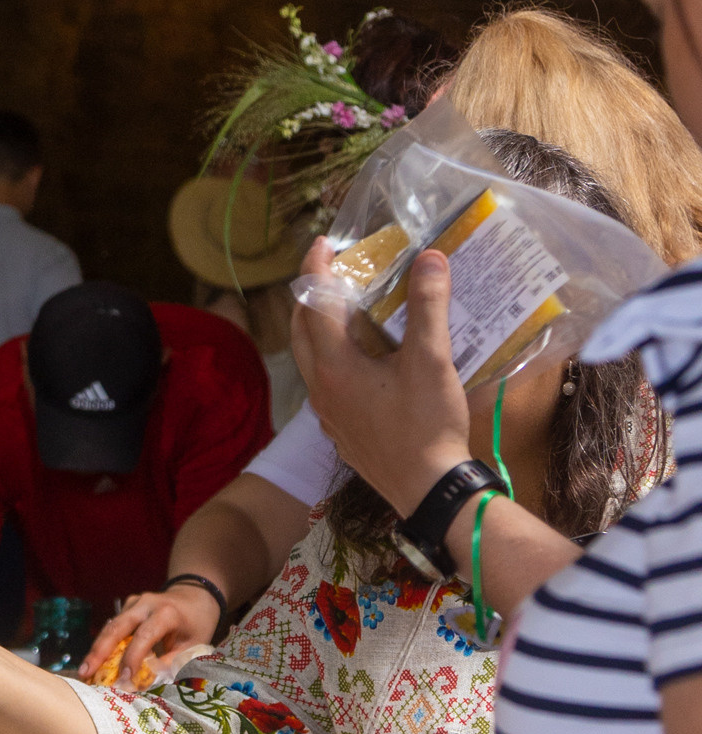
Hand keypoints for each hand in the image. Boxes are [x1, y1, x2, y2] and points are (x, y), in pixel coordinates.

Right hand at [81, 587, 221, 687]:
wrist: (196, 595)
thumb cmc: (197, 624)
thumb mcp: (192, 646)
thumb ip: (169, 663)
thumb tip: (144, 685)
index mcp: (166, 612)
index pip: (144, 636)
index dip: (132, 658)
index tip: (123, 680)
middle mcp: (146, 604)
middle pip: (117, 627)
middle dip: (99, 652)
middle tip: (85, 673)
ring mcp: (134, 603)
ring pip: (110, 627)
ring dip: (97, 650)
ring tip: (84, 672)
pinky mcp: (127, 607)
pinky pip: (113, 627)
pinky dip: (104, 645)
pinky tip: (95, 662)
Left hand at [291, 240, 469, 514]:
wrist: (428, 490)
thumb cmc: (427, 425)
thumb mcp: (431, 360)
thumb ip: (428, 306)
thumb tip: (430, 258)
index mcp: (334, 367)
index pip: (314, 305)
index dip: (316, 269)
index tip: (322, 243)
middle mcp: (321, 390)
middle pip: (302, 333)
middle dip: (312, 298)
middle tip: (332, 273)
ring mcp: (329, 415)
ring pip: (313, 362)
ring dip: (322, 330)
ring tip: (349, 310)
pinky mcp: (343, 432)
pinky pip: (328, 385)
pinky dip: (336, 359)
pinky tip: (364, 359)